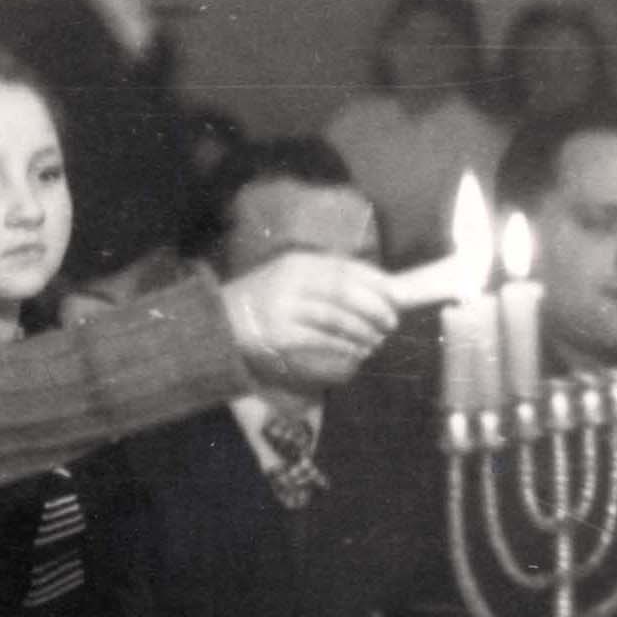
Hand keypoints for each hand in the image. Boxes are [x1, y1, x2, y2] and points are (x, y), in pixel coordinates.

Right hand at [221, 250, 397, 389]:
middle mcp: (292, 280)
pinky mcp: (281, 334)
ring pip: (337, 319)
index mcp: (299, 262)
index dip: (377, 283)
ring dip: (363, 333)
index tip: (396, 298)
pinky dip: (345, 348)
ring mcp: (285, 307)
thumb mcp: (293, 277)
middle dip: (375, 310)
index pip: (348, 268)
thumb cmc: (265, 300)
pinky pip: (323, 341)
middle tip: (390, 324)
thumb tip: (379, 291)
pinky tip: (356, 354)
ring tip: (375, 342)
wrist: (220, 322)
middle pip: (346, 293)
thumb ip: (328, 280)